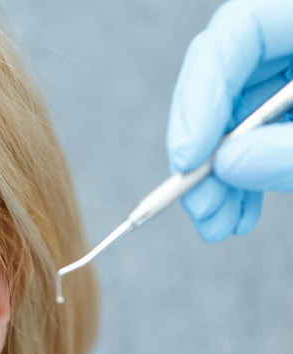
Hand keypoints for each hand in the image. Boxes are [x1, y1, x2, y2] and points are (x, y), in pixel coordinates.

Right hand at [166, 0, 292, 241]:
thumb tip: (227, 165)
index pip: (236, 32)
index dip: (200, 95)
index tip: (188, 160)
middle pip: (228, 78)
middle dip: (206, 150)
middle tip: (198, 206)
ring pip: (240, 111)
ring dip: (221, 174)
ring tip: (218, 223)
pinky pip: (262, 129)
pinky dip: (247, 171)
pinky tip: (237, 211)